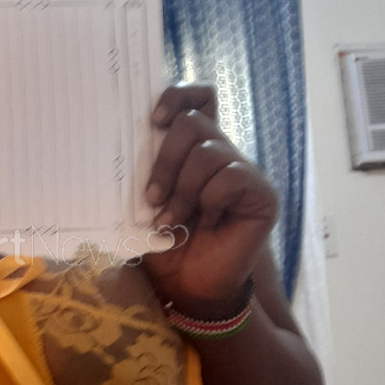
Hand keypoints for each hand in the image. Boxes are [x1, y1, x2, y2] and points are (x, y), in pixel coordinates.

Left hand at [141, 84, 277, 315]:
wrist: (188, 288)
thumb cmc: (165, 245)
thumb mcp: (145, 203)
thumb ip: (144, 170)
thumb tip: (122, 141)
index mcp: (193, 149)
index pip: (198, 98)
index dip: (178, 96)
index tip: (154, 120)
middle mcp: (221, 153)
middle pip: (194, 122)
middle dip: (165, 159)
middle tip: (152, 197)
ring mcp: (243, 171)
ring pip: (208, 152)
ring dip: (183, 190)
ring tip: (173, 221)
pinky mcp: (261, 193)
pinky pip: (231, 177)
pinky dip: (210, 201)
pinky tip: (208, 224)